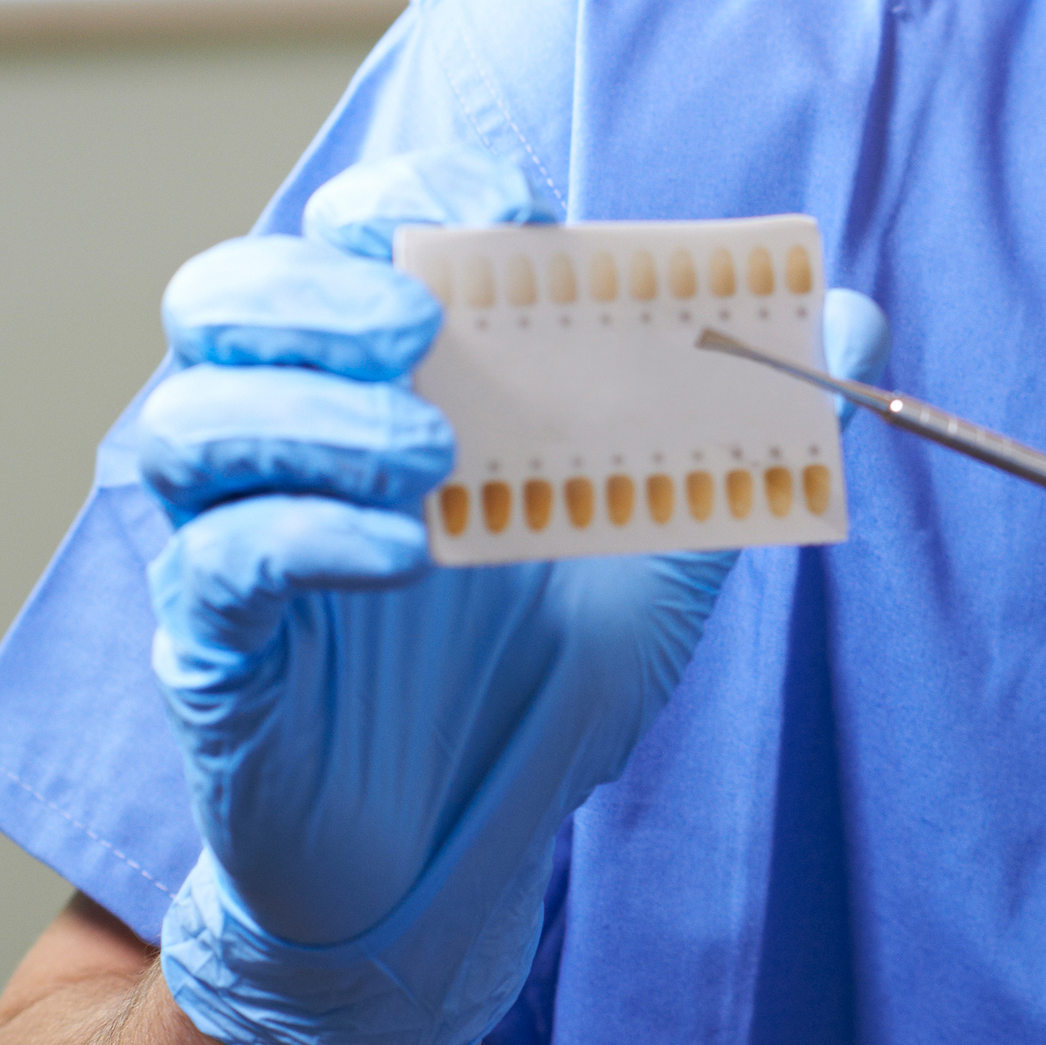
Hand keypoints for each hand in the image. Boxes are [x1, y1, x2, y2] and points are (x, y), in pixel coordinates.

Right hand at [137, 149, 887, 1044]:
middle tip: (423, 327)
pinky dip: (304, 537)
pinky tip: (405, 558)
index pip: (354, 231)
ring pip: (191, 418)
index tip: (513, 211)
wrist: (471, 852)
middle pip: (224, 295)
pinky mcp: (214, 649)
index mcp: (398, 379)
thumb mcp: (670, 538)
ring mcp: (241, 536)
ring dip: (310, 412)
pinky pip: (213, 561)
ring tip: (434, 457)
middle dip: (317, 285)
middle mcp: (300, 437)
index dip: (418, 192)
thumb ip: (744, 424)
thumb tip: (854, 314)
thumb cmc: (546, 672)